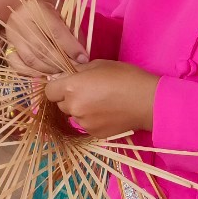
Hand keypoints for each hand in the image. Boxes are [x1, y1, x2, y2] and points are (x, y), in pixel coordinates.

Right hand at [2, 0, 87, 75]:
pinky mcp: (7, 45)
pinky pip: (17, 64)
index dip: (70, 48)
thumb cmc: (53, 8)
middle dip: (60, 62)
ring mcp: (11, 34)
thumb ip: (73, 32)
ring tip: (62, 72)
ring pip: (30, 59)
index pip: (55, 32)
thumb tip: (81, 57)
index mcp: (36, 7)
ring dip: (48, 70)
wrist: (33, 4)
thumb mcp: (66, 13)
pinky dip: (32, 73)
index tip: (83, 58)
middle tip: (73, 69)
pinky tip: (45, 74)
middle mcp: (19, 20)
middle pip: (42, 48)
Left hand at [41, 60, 157, 138]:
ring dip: (80, 109)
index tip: (67, 83)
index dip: (56, 86)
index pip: (49, 91)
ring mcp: (84, 123)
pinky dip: (91, 119)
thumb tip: (66, 72)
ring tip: (100, 102)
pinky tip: (106, 112)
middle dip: (69, 98)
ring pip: (73, 115)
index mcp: (71, 88)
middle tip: (87, 91)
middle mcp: (74, 107)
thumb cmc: (125, 77)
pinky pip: (85, 125)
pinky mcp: (94, 133)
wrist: (149, 102)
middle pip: (60, 104)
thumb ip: (78, 70)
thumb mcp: (99, 65)